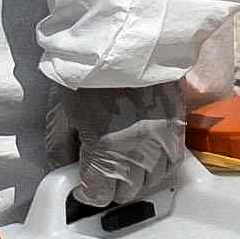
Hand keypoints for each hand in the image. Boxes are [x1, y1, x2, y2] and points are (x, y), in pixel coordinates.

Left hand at [65, 84, 190, 220]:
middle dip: (111, 187)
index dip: (87, 193)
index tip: (83, 184)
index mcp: (107, 152)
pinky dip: (158, 164)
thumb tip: (63, 171)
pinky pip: (172, 162)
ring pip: (153, 182)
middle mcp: (139, 154)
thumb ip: (61, 150)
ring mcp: (162, 142)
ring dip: (136, 178)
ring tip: (124, 162)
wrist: (122, 42)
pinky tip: (145, 153)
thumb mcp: (63, 114)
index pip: (99, 196)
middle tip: (101, 171)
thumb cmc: (88, 75)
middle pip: (128, 193)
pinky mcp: (178, 127)